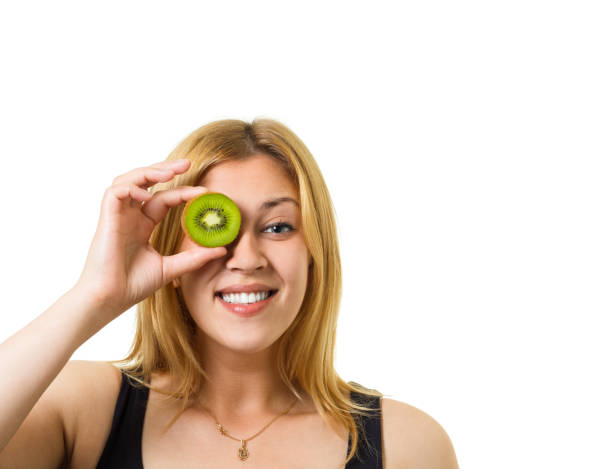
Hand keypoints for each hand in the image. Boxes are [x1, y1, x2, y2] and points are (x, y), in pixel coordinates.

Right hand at [75, 159, 225, 322]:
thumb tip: (221, 249)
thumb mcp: (171, 268)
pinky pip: (115, 192)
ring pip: (129, 180)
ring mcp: (117, 215)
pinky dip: (131, 187)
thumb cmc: (133, 285)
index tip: (205, 192)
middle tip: (188, 163)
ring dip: (149, 172)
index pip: (164, 199)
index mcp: (142, 225)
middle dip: (165, 168)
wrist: (111, 299)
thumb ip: (194, 258)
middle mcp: (129, 216)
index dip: (183, 193)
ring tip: (170, 172)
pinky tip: (147, 194)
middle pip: (145, 181)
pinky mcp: (106, 218)